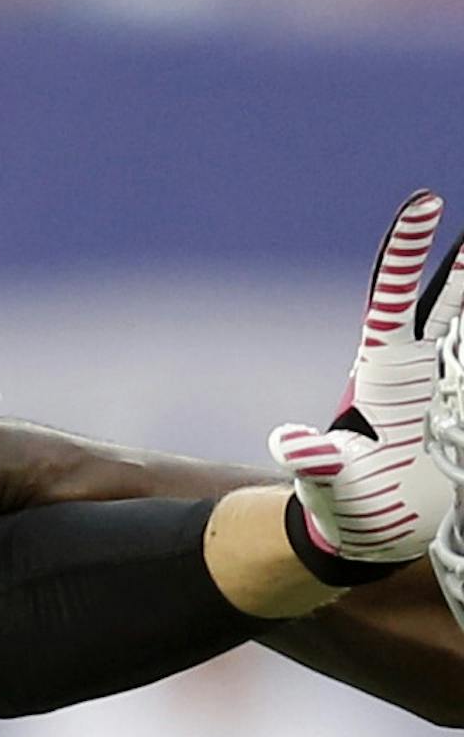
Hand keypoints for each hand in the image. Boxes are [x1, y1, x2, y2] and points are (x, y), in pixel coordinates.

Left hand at [269, 190, 463, 567]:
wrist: (369, 533)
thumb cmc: (341, 503)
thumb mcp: (326, 481)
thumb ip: (314, 460)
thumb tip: (290, 445)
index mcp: (380, 367)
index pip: (394, 295)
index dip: (407, 251)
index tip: (424, 204)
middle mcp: (415, 368)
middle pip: (445, 301)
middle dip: (463, 261)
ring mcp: (443, 388)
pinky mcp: (460, 413)